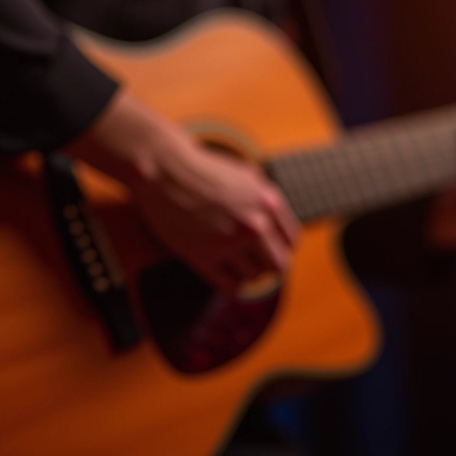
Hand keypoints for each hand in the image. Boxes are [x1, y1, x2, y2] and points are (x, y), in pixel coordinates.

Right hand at [66, 90, 298, 291]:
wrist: (163, 168)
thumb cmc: (201, 169)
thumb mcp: (246, 176)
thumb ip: (266, 201)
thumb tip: (279, 228)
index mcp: (267, 202)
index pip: (291, 242)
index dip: (280, 249)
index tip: (268, 251)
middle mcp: (254, 224)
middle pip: (279, 266)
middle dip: (268, 266)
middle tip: (254, 263)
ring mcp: (230, 242)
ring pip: (254, 277)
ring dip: (246, 273)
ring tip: (233, 263)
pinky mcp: (204, 256)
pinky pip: (232, 286)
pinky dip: (231, 284)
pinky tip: (223, 274)